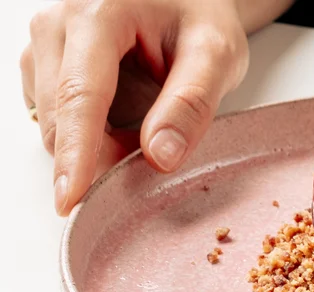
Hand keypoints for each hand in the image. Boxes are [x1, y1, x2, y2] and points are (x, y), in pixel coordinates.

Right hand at [20, 0, 252, 215]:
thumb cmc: (201, 15)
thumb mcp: (217, 53)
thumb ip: (191, 102)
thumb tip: (159, 156)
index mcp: (97, 12)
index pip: (80, 95)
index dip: (76, 153)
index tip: (71, 198)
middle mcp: (57, 23)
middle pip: (63, 115)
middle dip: (100, 153)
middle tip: (156, 154)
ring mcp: (44, 42)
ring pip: (55, 121)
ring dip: (97, 143)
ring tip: (148, 120)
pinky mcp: (43, 61)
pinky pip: (57, 116)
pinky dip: (91, 133)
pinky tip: (125, 116)